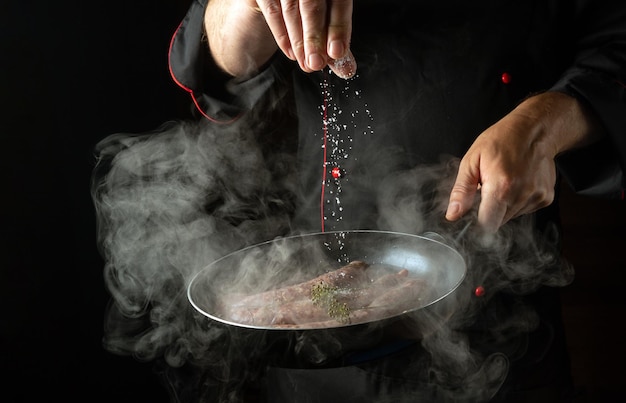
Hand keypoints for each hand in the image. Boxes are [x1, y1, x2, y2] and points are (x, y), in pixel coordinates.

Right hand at [253, 0, 356, 77]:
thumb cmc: (309, 8)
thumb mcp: (327, 18)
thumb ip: (336, 40)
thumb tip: (346, 68)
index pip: (339, 2)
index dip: (338, 28)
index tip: (336, 52)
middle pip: (312, 6)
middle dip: (315, 38)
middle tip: (317, 63)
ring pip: (291, 11)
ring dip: (299, 42)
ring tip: (307, 64)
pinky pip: (272, 12)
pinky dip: (282, 36)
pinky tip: (292, 54)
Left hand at [445, 92, 602, 231]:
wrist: (535, 129)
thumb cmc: (502, 140)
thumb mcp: (472, 160)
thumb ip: (462, 190)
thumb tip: (453, 214)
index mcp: (501, 186)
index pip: (487, 225)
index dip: (476, 224)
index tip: (472, 216)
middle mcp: (522, 195)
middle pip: (498, 222)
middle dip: (488, 211)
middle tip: (487, 189)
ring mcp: (536, 197)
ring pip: (510, 217)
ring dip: (502, 206)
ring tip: (503, 181)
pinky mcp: (546, 198)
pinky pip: (524, 210)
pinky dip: (516, 201)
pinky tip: (516, 183)